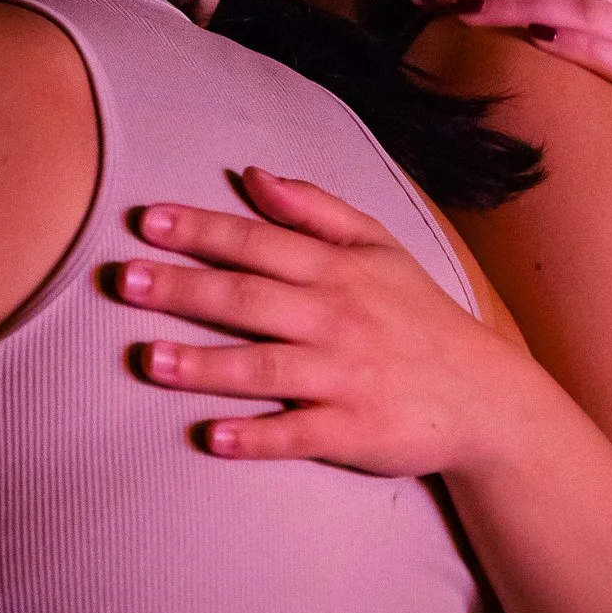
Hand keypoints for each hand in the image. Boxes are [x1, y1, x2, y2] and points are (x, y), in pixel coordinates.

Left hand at [113, 167, 535, 477]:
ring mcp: (345, 378)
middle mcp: (337, 319)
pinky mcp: (354, 432)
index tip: (147, 221)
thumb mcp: (379, 248)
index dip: (202, 230)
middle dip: (184, 289)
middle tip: (124, 281)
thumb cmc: (418, 316)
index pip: (258, 242)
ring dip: (205, 364)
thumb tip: (252, 175)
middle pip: (248, 300)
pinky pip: (298, 435)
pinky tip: (213, 437)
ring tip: (149, 360)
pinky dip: (257, 437)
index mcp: (338, 271)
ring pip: (265, 367)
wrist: (487, 399)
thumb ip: (314, 209)